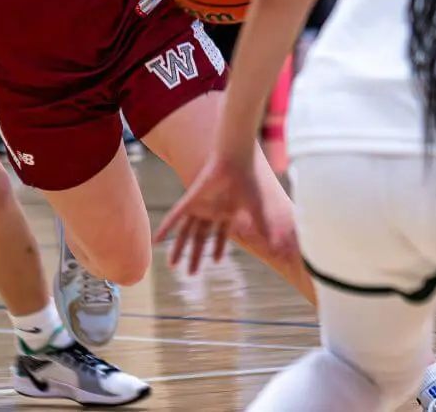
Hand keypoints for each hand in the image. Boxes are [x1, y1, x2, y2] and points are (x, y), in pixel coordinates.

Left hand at [155, 151, 271, 274]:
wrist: (235, 161)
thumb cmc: (247, 181)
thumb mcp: (256, 210)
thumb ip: (264, 228)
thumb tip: (279, 247)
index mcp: (226, 212)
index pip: (221, 235)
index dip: (219, 248)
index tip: (217, 262)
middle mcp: (211, 210)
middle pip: (200, 238)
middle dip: (196, 257)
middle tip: (191, 275)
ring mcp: (199, 206)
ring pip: (185, 232)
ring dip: (178, 250)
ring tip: (172, 266)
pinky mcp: (190, 200)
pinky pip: (174, 217)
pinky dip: (165, 228)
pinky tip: (157, 240)